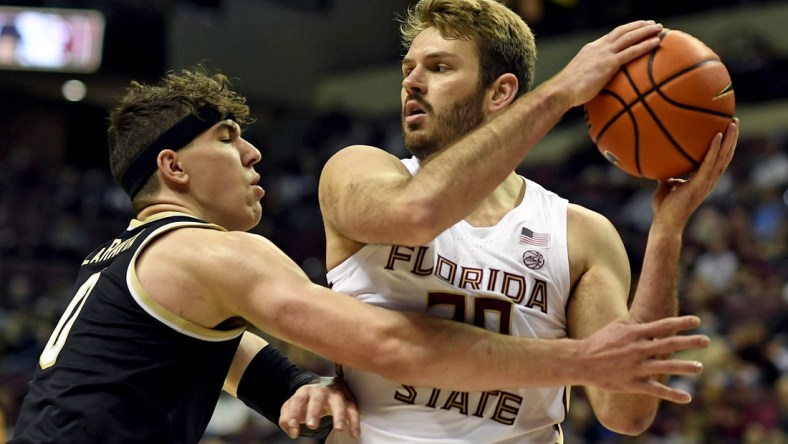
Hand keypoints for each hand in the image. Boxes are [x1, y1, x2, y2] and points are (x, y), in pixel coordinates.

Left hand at [279, 376, 359, 439]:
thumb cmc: (308, 401)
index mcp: (305, 391)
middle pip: (318, 398)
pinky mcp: (349, 400)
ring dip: (340, 415)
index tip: (293, 430)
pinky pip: (353, 410)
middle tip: (312, 426)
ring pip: (339, 403)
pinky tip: (354, 434)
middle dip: (314, 411)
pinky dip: (354, 422)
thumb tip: (291, 431)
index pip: (297, 400)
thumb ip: (287, 417)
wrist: (327, 386)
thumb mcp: (294, 406)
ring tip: (339, 429)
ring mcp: (336, 394)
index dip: (294, 414)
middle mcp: (321, 390)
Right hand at [552, 20, 663, 106]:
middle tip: (653, 24)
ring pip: (629, 37)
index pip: (612, 35)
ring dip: (646, 31)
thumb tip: (598, 86)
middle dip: (639, 26)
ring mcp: (604, 54)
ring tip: (660, 28)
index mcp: (591, 49)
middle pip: (623, 31)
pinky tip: (656, 42)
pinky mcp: (609, 63)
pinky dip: (645, 45)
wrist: (562, 91)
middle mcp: (598, 47)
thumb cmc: (568, 91)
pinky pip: (631, 51)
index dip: (627, 30)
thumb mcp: (580, 77)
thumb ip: (592, 76)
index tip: (637, 28)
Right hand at [576, 315, 708, 402]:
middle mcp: (639, 349)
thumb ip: (636, 325)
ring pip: (667, 366)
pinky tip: (687, 397)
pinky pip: (657, 390)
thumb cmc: (599, 341)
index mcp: (635, 334)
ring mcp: (637, 367)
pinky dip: (673, 394)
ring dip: (686, 367)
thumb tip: (651, 321)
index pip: (664, 326)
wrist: (582, 361)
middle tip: (707, 340)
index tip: (697, 321)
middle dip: (690, 342)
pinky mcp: (633, 384)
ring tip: (700, 366)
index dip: (682, 322)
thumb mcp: (617, 327)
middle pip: (670, 344)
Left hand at [651, 118, 738, 229]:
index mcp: (704, 180)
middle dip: (732, 138)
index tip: (727, 130)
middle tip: (735, 121)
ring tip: (733, 123)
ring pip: (723, 158)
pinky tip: (717, 136)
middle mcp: (709, 181)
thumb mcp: (666, 184)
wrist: (665, 224)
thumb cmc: (665, 207)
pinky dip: (714, 149)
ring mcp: (706, 183)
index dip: (725, 146)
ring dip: (729, 140)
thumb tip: (661, 162)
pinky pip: (708, 164)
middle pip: (726, 156)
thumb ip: (669, 174)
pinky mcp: (698, 185)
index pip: (719, 160)